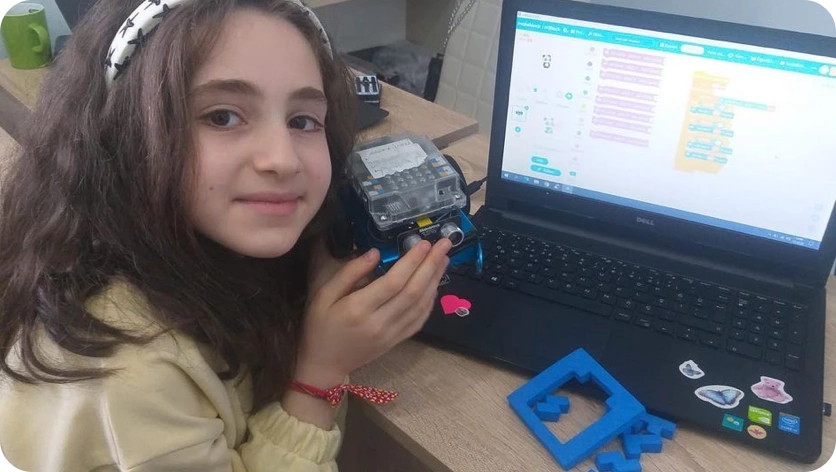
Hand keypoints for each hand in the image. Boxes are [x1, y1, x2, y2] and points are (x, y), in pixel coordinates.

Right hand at [295, 238, 451, 387]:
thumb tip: (375, 253)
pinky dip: (430, 301)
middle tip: (444, 244)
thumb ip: (349, 273)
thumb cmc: (319, 326)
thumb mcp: (323, 295)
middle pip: (413, 291)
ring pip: (420, 306)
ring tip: (444, 258)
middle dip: (431, 265)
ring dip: (435, 280)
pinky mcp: (396, 341)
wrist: (323, 364)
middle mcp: (379, 322)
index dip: (411, 262)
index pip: (393, 282)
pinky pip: (419, 320)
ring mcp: (390, 334)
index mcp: (358, 309)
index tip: (423, 243)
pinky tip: (434, 284)